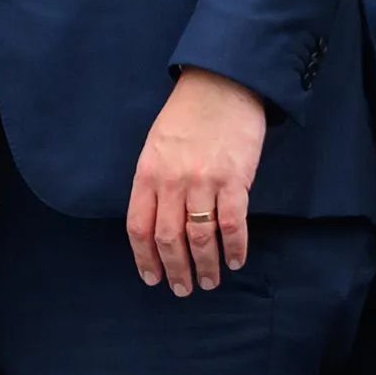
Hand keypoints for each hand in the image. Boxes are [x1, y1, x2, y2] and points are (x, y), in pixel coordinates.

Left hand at [126, 68, 265, 295]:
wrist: (221, 84)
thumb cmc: (187, 114)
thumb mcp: (156, 144)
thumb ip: (154, 181)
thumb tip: (156, 221)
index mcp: (148, 172)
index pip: (139, 226)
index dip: (144, 258)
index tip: (152, 278)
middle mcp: (172, 181)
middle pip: (168, 238)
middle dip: (175, 270)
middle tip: (183, 289)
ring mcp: (203, 181)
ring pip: (200, 237)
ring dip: (205, 265)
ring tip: (210, 281)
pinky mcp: (235, 179)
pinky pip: (233, 224)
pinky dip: (235, 248)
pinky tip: (236, 260)